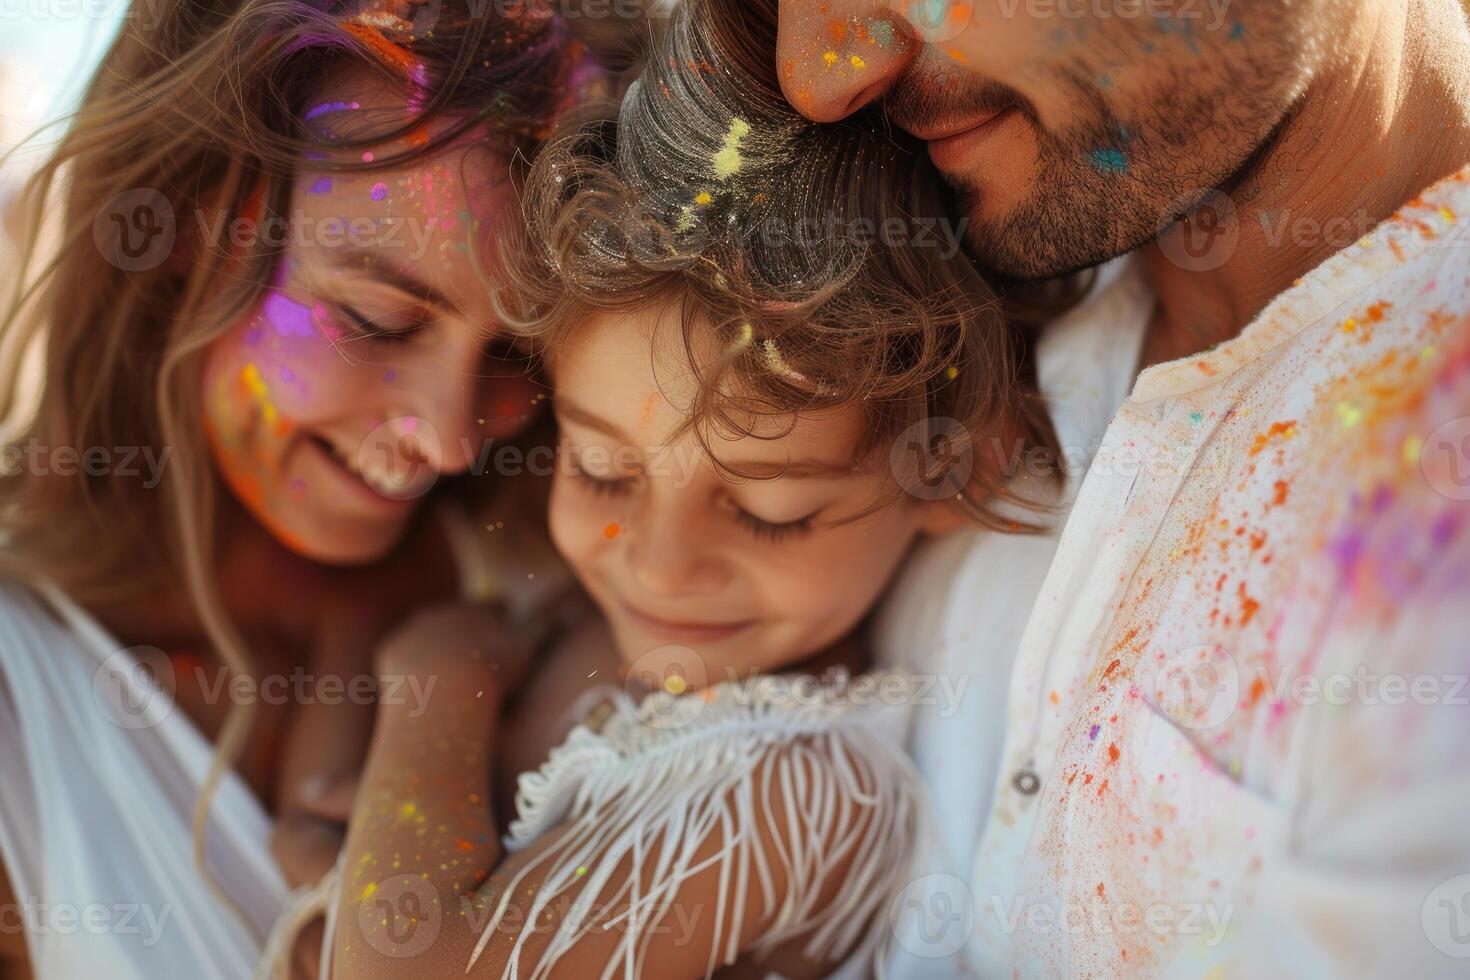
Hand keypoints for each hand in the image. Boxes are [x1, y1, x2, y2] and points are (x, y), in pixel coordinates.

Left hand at [375, 603, 535, 698]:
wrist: (443, 688)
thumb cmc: (493, 669)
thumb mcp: (528, 647)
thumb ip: (545, 627)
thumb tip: (562, 613)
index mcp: (478, 609)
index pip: (494, 608)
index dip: (502, 620)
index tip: (507, 632)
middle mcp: (446, 611)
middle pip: (457, 616)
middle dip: (466, 628)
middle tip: (476, 651)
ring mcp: (414, 629)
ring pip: (427, 633)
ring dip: (436, 645)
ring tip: (447, 668)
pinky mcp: (391, 649)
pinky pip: (402, 654)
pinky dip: (412, 665)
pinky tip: (421, 682)